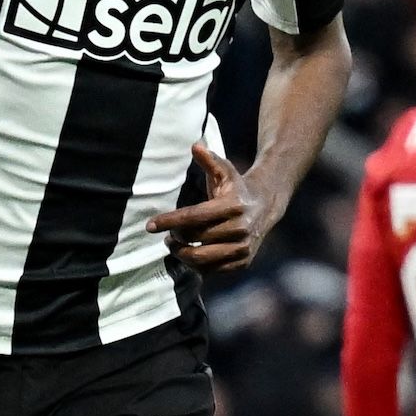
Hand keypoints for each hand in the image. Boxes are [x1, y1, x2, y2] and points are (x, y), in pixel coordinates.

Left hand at [145, 144, 278, 274]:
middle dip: (175, 237)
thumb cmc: (236, 188)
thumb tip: (195, 145)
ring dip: (181, 254)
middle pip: (195, 239)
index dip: (169, 221)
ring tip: (174, 245)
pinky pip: (212, 270)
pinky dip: (196, 266)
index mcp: (232, 206)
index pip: (193, 217)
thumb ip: (210, 159)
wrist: (265, 206)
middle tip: (167, 234)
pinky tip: (189, 254)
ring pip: (201, 259)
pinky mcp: (242, 262)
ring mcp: (242, 249)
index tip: (149, 226)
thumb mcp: (225, 171)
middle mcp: (240, 229)